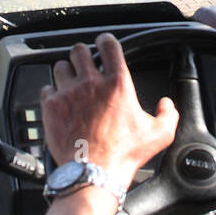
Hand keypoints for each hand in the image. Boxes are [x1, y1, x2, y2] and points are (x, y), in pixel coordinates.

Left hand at [39, 33, 178, 187]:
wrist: (94, 174)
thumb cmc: (123, 155)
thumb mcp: (158, 135)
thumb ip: (169, 115)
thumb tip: (167, 104)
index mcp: (117, 83)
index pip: (108, 45)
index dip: (106, 40)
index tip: (104, 43)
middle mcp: (90, 83)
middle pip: (79, 50)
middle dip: (83, 55)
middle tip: (85, 64)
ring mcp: (68, 93)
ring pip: (60, 66)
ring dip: (67, 72)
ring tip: (71, 82)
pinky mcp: (51, 106)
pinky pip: (46, 88)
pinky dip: (52, 92)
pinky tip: (60, 101)